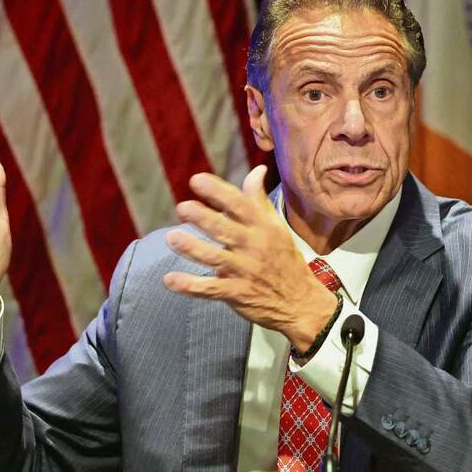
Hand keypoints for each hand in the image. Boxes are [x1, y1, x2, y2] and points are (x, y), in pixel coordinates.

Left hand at [162, 165, 336, 351]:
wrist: (301, 303)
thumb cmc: (285, 260)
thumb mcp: (277, 227)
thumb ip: (260, 199)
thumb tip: (258, 169)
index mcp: (262, 227)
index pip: (239, 204)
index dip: (217, 192)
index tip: (197, 180)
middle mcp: (253, 246)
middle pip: (225, 229)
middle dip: (203, 218)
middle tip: (182, 208)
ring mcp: (245, 271)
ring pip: (215, 258)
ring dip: (193, 248)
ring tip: (172, 238)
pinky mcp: (237, 293)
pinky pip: (211, 290)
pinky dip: (190, 286)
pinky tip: (170, 280)